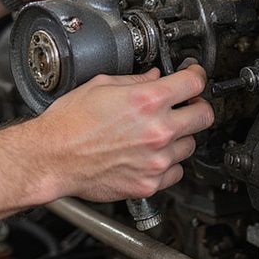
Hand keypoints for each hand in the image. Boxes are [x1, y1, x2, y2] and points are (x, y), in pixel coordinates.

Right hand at [36, 63, 213, 202]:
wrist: (53, 156)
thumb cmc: (69, 122)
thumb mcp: (101, 85)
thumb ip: (135, 81)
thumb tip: (155, 77)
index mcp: (146, 101)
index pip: (194, 83)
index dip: (197, 76)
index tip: (195, 77)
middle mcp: (157, 131)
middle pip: (204, 116)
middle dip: (197, 106)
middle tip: (186, 104)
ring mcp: (156, 160)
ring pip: (191, 146)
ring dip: (180, 136)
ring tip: (158, 132)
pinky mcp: (149, 183)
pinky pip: (176, 172)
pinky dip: (168, 163)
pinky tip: (151, 154)